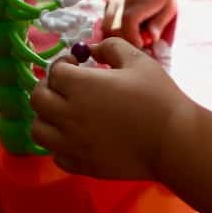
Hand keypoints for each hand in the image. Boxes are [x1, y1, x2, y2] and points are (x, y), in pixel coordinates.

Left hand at [30, 37, 189, 179]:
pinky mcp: (82, 165)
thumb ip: (110, 47)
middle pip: (37, 99)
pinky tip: (77, 136)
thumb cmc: (158, 97)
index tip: (75, 64)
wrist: (174, 142)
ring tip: (65, 113)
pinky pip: (56, 155)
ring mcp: (73, 143)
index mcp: (81, 86)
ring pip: (38, 130)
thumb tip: (92, 49)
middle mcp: (69, 115)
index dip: (63, 64)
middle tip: (64, 86)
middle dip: (48, 87)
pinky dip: (60, 144)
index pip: (54, 72)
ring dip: (47, 117)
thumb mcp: (137, 60)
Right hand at [102, 0, 176, 46]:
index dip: (132, 38)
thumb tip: (152, 39)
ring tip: (131, 37)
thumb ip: (159, 24)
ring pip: (105, 27)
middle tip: (138, 44)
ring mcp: (112, 1)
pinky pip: (105, 22)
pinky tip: (125, 30)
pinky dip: (113, 30)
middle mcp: (120, 0)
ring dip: (117, 37)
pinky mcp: (108, 2)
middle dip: (124, 41)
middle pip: (113, 28)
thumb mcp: (168, 9)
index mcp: (137, 2)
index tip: (141, 45)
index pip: (128, 22)